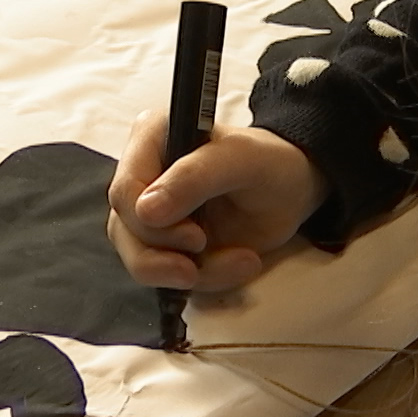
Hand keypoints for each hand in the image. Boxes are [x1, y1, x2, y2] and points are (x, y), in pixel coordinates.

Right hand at [107, 109, 328, 292]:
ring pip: (143, 260)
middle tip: (209, 248)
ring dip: (195, 271)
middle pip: (125, 231)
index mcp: (151, 138)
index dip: (151, 222)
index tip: (195, 236)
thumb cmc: (268, 162)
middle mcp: (142, 175)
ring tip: (243, 260)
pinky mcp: (167, 243)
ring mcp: (151, 213)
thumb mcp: (240, 161)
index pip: (124, 191)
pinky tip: (242, 262)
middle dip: (168, 254)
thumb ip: (194, 178)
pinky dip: (208, 278)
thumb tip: (144, 211)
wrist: (293, 189)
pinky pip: (170, 275)